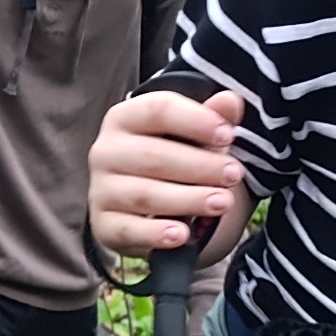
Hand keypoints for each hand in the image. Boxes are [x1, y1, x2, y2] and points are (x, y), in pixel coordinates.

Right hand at [89, 87, 247, 252]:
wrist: (148, 203)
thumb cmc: (173, 157)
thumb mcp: (195, 135)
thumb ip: (214, 117)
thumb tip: (231, 100)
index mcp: (125, 117)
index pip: (157, 110)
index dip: (195, 121)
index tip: (228, 134)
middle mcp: (105, 151)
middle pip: (153, 156)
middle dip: (199, 166)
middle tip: (234, 175)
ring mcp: (101, 189)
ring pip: (144, 195)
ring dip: (188, 199)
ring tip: (223, 203)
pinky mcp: (104, 224)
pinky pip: (129, 230)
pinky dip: (156, 234)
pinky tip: (182, 235)